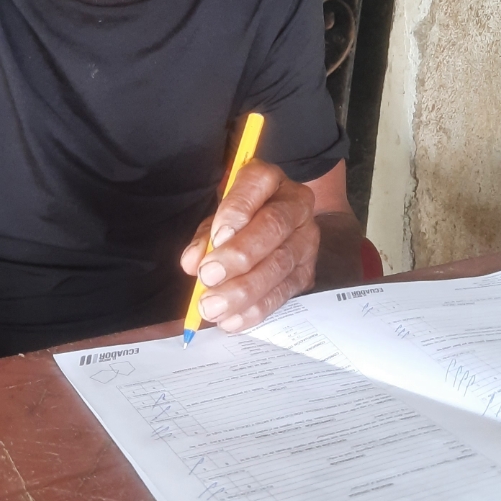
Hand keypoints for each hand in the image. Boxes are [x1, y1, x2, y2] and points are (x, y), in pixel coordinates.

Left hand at [180, 160, 318, 332]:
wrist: (277, 230)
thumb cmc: (239, 221)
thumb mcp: (216, 220)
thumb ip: (204, 238)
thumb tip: (193, 262)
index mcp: (269, 180)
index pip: (258, 183)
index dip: (238, 210)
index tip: (216, 236)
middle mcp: (295, 205)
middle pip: (274, 226)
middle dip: (240, 255)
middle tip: (208, 277)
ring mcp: (307, 239)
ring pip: (281, 264)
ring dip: (245, 290)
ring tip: (214, 307)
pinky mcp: (307, 272)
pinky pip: (284, 292)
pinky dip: (256, 309)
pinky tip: (232, 320)